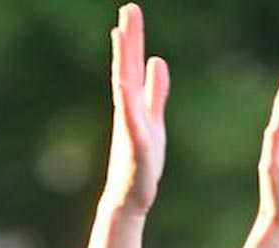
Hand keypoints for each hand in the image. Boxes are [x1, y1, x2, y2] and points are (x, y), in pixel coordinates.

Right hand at [105, 4, 167, 214]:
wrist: (130, 197)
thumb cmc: (142, 162)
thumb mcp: (153, 120)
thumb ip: (155, 92)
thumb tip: (157, 61)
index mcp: (133, 103)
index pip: (132, 65)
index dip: (132, 38)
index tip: (131, 11)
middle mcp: (127, 110)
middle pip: (127, 67)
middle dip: (128, 38)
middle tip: (129, 8)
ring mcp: (129, 125)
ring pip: (125, 86)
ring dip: (123, 60)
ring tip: (121, 33)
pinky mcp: (135, 144)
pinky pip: (130, 119)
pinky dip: (127, 101)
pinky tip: (124, 83)